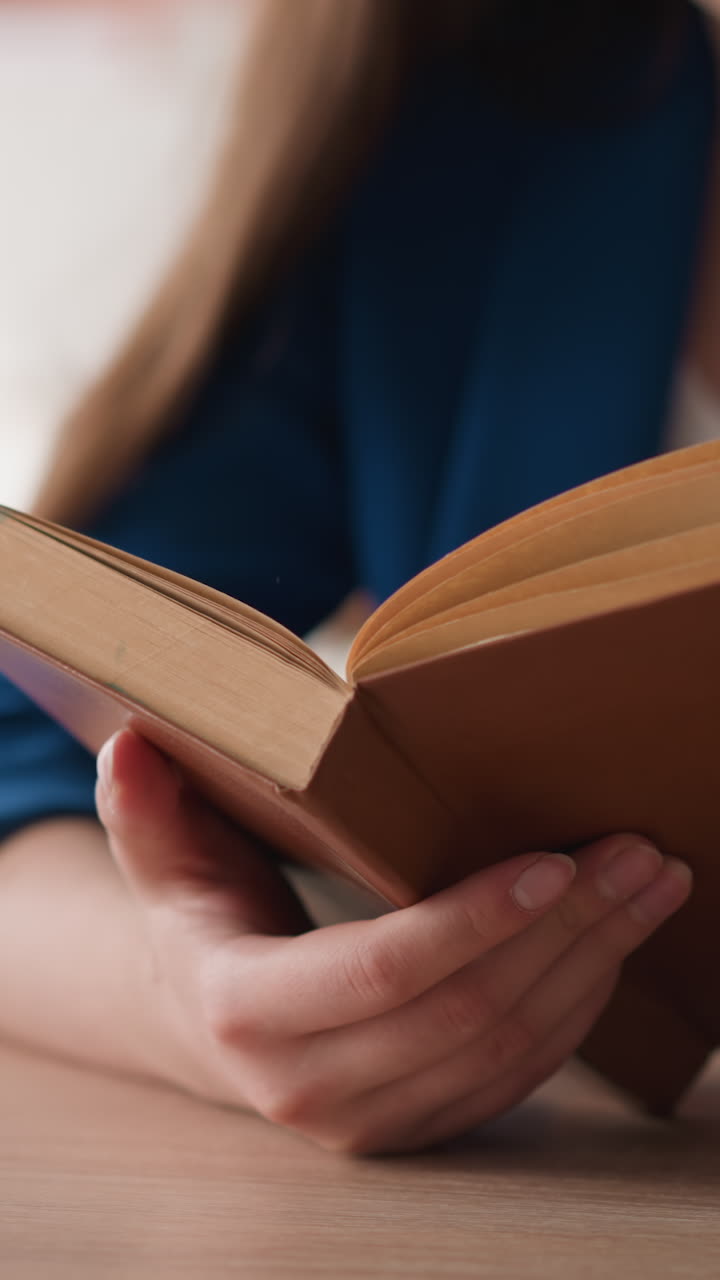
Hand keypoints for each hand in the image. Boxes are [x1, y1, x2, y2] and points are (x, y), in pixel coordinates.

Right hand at [95, 728, 691, 1154]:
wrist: (209, 1021)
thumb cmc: (197, 918)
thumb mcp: (162, 857)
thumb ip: (146, 804)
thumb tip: (130, 742)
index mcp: (248, 1010)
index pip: (379, 973)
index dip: (470, 922)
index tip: (551, 863)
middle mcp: (312, 1086)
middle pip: (468, 1011)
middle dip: (565, 930)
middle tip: (638, 854)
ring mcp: (374, 1119)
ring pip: (510, 1045)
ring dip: (593, 961)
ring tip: (650, 882)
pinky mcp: (422, 1125)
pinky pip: (520, 1073)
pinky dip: (579, 1003)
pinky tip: (613, 938)